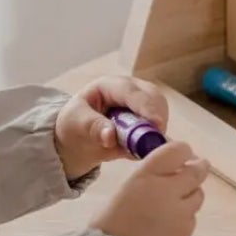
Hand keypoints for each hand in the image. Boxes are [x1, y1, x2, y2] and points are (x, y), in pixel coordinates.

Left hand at [55, 74, 169, 181]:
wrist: (78, 139)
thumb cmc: (75, 124)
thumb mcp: (76, 124)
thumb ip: (92, 127)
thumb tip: (110, 137)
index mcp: (110, 86)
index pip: (132, 91)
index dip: (146, 106)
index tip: (156, 124)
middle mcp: (130, 91)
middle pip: (154, 97)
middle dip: (157, 116)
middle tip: (154, 139)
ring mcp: (141, 105)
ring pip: (161, 112)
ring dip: (157, 130)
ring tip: (144, 147)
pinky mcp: (147, 121)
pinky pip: (158, 129)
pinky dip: (156, 139)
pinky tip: (144, 150)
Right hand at [95, 142, 207, 235]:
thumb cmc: (109, 224)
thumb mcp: (126, 189)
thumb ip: (150, 179)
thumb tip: (171, 175)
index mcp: (147, 175)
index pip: (178, 150)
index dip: (183, 152)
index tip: (184, 157)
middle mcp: (168, 190)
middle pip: (197, 171)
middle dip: (198, 169)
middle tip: (196, 169)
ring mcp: (180, 212)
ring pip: (198, 195)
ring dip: (190, 195)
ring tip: (175, 203)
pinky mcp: (185, 232)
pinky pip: (192, 218)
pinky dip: (184, 217)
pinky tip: (168, 225)